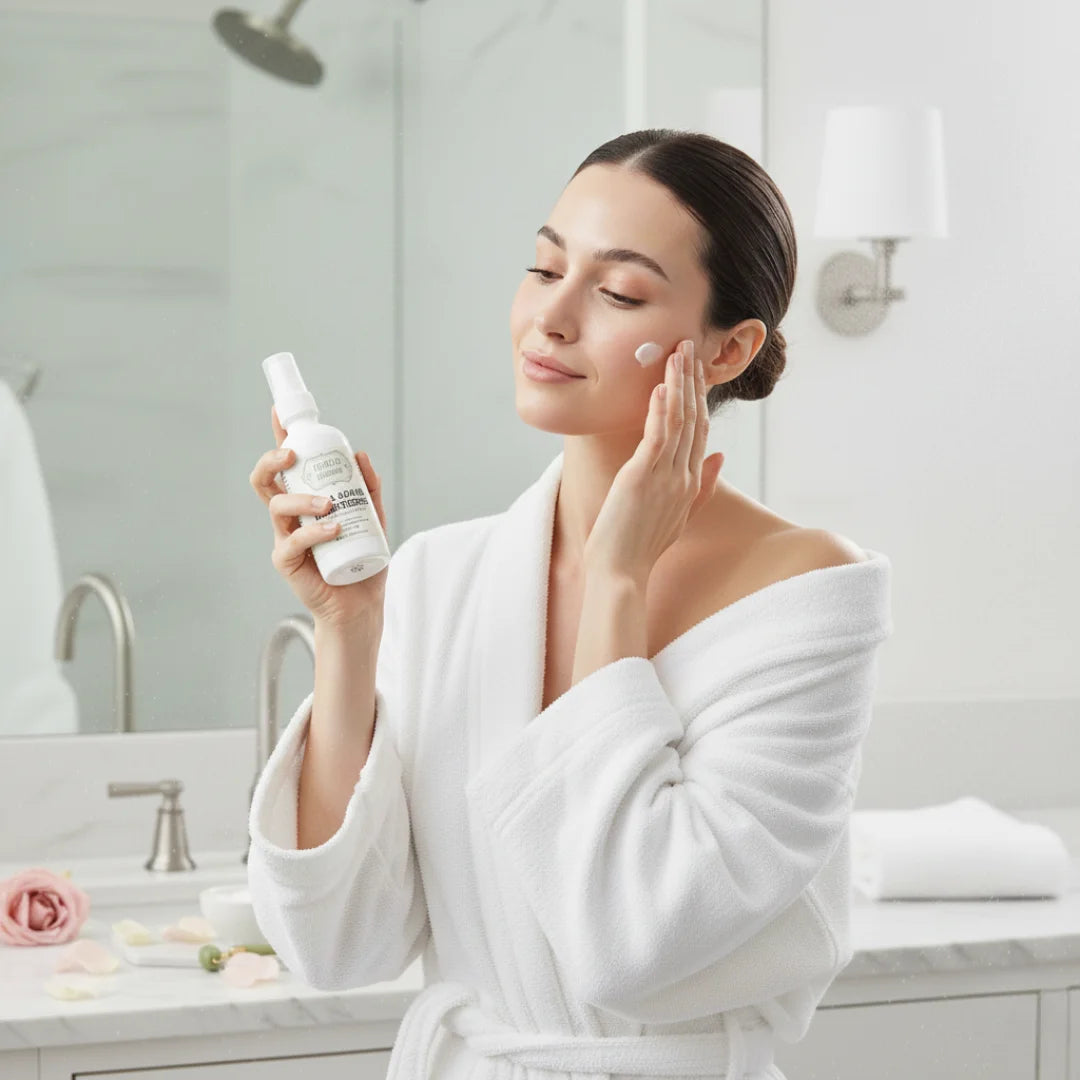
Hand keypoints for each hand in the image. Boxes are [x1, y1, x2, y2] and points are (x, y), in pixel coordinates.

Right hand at [248, 405, 388, 628]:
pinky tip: (332, 530)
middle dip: (273, 460)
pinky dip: (312, 532)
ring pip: (276, 505)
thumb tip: (361, 454)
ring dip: (301, 499)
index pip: (288, 465)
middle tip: (293, 455)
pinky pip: (291, 541)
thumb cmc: (361, 559)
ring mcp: (285, 536)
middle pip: (265, 480)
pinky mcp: (286, 561)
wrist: (361, 604)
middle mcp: (290, 515)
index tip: (280, 413)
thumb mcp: (373, 518)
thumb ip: (368, 489)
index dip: (280, 438)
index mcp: (306, 499)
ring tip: (329, 504)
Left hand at [582, 339, 723, 583]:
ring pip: (679, 420)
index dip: (700, 397)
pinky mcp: (644, 477)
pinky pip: (658, 436)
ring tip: (677, 351)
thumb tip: (721, 456)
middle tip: (689, 345)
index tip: (696, 370)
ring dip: (679, 383)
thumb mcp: (680, 515)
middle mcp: (685, 476)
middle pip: (694, 418)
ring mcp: (667, 476)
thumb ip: (704, 485)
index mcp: (692, 483)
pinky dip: (662, 408)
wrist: (622, 573)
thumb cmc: (642, 547)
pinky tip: (663, 385)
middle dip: (692, 380)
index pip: (701, 431)